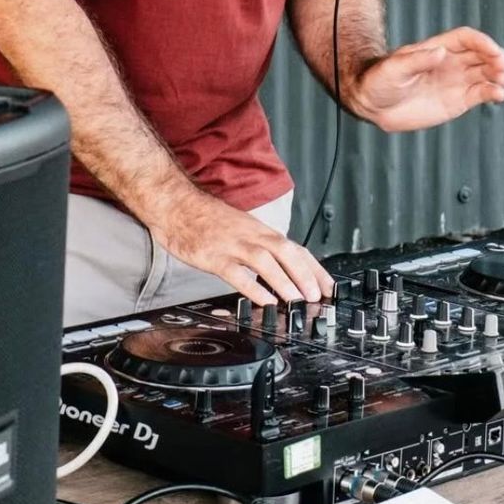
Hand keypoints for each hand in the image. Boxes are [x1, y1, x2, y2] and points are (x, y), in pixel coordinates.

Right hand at [148, 191, 334, 307]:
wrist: (175, 203)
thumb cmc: (206, 219)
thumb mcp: (240, 229)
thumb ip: (259, 247)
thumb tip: (281, 269)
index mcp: (260, 230)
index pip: (295, 248)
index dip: (314, 268)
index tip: (328, 287)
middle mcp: (251, 235)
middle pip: (286, 251)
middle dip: (305, 274)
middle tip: (318, 297)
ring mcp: (232, 244)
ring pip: (264, 260)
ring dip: (284, 280)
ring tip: (296, 300)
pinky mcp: (213, 256)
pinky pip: (236, 272)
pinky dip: (252, 286)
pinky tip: (263, 300)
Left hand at [352, 26, 503, 132]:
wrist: (373, 106)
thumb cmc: (379, 81)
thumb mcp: (394, 68)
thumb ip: (417, 60)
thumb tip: (442, 52)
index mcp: (437, 48)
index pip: (467, 39)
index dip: (483, 42)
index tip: (494, 52)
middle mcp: (451, 63)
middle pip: (482, 54)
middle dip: (496, 58)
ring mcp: (456, 81)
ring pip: (486, 74)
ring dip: (499, 76)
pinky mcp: (458, 101)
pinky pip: (481, 94)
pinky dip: (493, 93)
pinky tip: (499, 96)